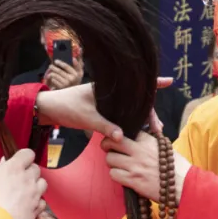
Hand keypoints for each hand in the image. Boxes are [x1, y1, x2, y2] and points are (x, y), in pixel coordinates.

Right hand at [0, 148, 46, 218]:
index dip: (24, 157)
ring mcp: (34, 193)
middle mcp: (27, 178)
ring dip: (36, 185)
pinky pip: (42, 201)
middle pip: (36, 168)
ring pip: (43, 183)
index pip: (28, 153)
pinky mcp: (37, 208)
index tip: (19, 161)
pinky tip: (28, 206)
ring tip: (26, 192)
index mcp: (14, 167)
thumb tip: (4, 162)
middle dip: (29, 172)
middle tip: (20, 179)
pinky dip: (37, 202)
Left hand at [35, 77, 172, 137]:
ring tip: (153, 132)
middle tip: (159, 128)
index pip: (134, 83)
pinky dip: (130, 121)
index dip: (152, 83)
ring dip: (142, 118)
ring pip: (130, 108)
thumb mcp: (85, 117)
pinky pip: (121, 114)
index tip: (169, 81)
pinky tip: (137, 131)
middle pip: (136, 99)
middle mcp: (109, 92)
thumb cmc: (66, 107)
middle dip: (150, 112)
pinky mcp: (102, 110)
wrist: (48, 108)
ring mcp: (106, 101)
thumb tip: (122, 137)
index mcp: (106, 87)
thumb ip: (104, 126)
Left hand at [44, 59, 84, 90]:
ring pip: (57, 72)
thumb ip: (78, 60)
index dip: (75, 62)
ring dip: (52, 70)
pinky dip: (51, 76)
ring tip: (50, 68)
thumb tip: (80, 48)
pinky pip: (54, 79)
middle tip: (53, 62)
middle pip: (65, 67)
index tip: (72, 58)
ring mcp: (68, 82)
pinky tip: (51, 76)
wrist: (69, 92)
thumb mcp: (77, 70)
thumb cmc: (72, 77)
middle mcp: (74, 78)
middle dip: (58, 63)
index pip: (78, 65)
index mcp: (79, 72)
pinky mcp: (61, 87)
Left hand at [103, 132, 191, 203]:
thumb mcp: (166, 148)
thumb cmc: (178, 168)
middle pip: (112, 141)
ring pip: (110, 159)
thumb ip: (151, 143)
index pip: (127, 131)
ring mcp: (135, 165)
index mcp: (148, 141)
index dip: (119, 135)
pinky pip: (113, 174)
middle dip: (107, 145)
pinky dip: (116, 175)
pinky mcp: (133, 180)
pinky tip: (122, 177)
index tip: (118, 139)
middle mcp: (140, 151)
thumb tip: (140, 140)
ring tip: (118, 166)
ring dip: (112, 163)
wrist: (184, 185)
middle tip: (108, 149)